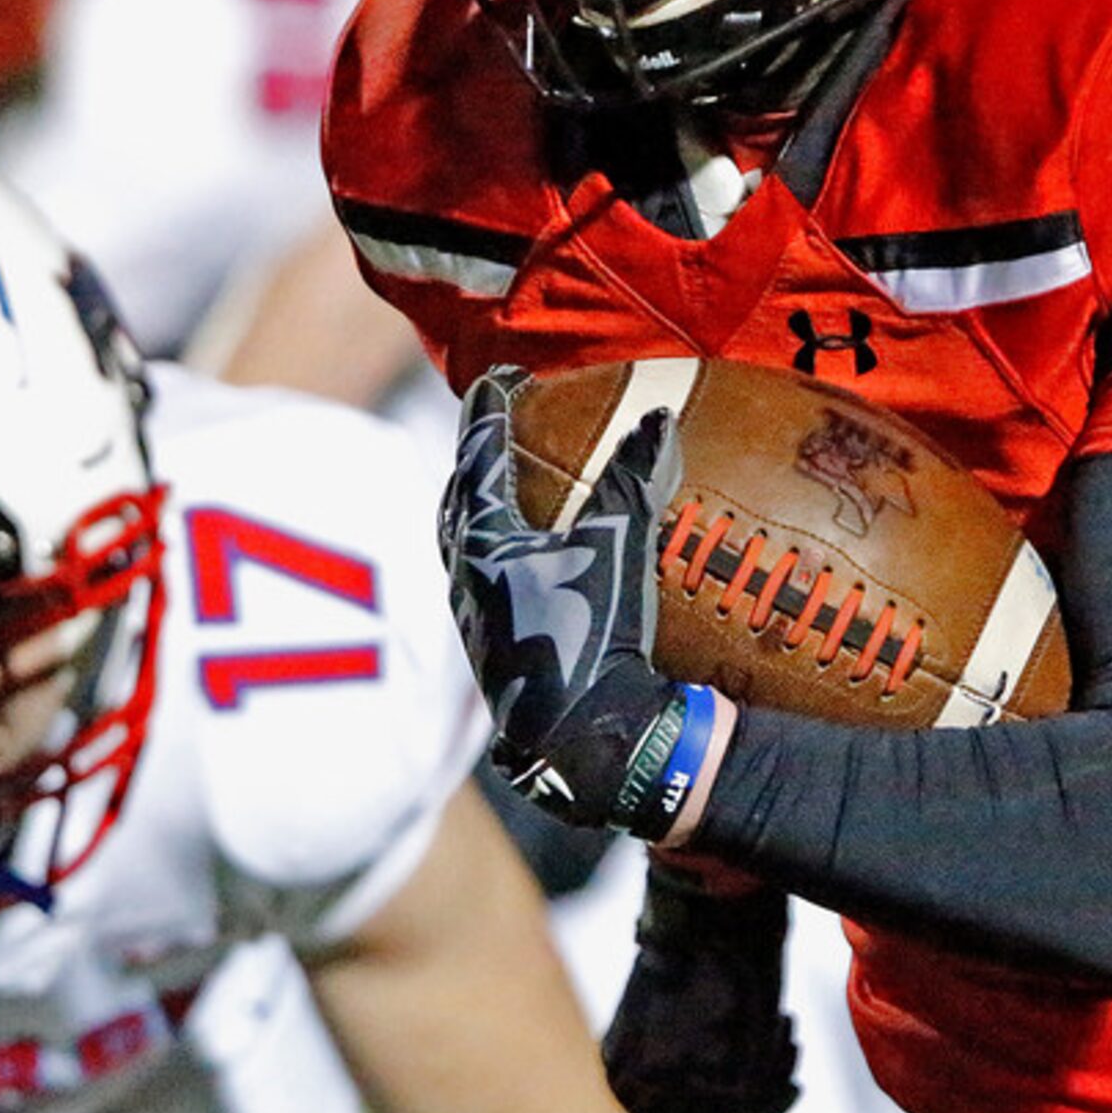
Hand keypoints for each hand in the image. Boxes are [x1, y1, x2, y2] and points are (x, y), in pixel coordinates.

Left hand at [440, 366, 722, 836]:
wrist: (582, 736)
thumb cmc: (592, 635)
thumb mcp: (619, 547)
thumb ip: (634, 481)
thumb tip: (655, 418)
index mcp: (481, 542)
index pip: (477, 456)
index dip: (489, 410)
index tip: (503, 376)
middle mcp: (463, 577)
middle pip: (457, 501)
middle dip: (473, 460)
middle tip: (495, 430)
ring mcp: (472, 619)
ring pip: (461, 547)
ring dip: (479, 511)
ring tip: (505, 492)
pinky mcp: (490, 652)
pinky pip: (481, 582)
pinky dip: (496, 556)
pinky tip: (528, 567)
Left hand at [601, 859, 801, 1112]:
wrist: (715, 897)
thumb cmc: (703, 957)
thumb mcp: (686, 1038)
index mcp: (618, 1074)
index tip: (760, 1080)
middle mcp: (632, 1085)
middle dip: (751, 1095)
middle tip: (775, 1042)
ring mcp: (667, 1079)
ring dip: (768, 1080)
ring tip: (776, 1027)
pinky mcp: (707, 1065)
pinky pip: (752, 1105)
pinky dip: (777, 1072)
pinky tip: (781, 1028)